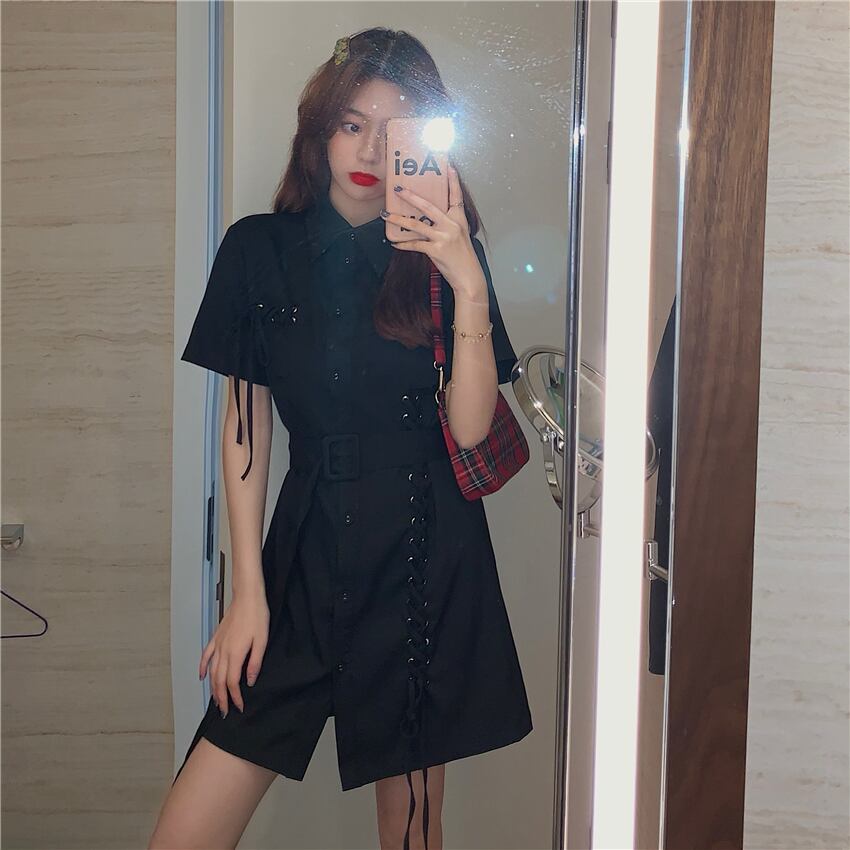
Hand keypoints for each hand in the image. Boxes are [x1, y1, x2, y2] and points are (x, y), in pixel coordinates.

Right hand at [199, 587, 269, 716]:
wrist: (247, 597)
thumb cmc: (257, 616)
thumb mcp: (262, 640)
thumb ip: (255, 663)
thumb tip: (249, 681)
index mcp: (235, 654)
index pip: (232, 682)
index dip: (235, 697)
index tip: (239, 707)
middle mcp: (223, 652)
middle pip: (219, 681)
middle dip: (221, 698)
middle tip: (224, 711)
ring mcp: (218, 644)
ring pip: (212, 671)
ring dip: (213, 688)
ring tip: (216, 700)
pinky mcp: (216, 637)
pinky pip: (206, 656)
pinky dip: (203, 667)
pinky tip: (202, 677)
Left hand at [384, 164, 487, 301]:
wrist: (469, 278)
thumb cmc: (463, 258)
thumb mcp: (459, 237)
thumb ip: (446, 226)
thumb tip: (427, 221)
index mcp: (459, 220)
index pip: (456, 197)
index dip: (453, 181)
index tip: (449, 166)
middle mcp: (451, 226)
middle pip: (428, 206)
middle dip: (411, 197)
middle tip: (399, 189)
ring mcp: (443, 237)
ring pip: (416, 225)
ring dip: (399, 219)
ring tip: (386, 215)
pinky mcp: (436, 250)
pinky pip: (415, 244)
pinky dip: (403, 244)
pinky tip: (394, 242)